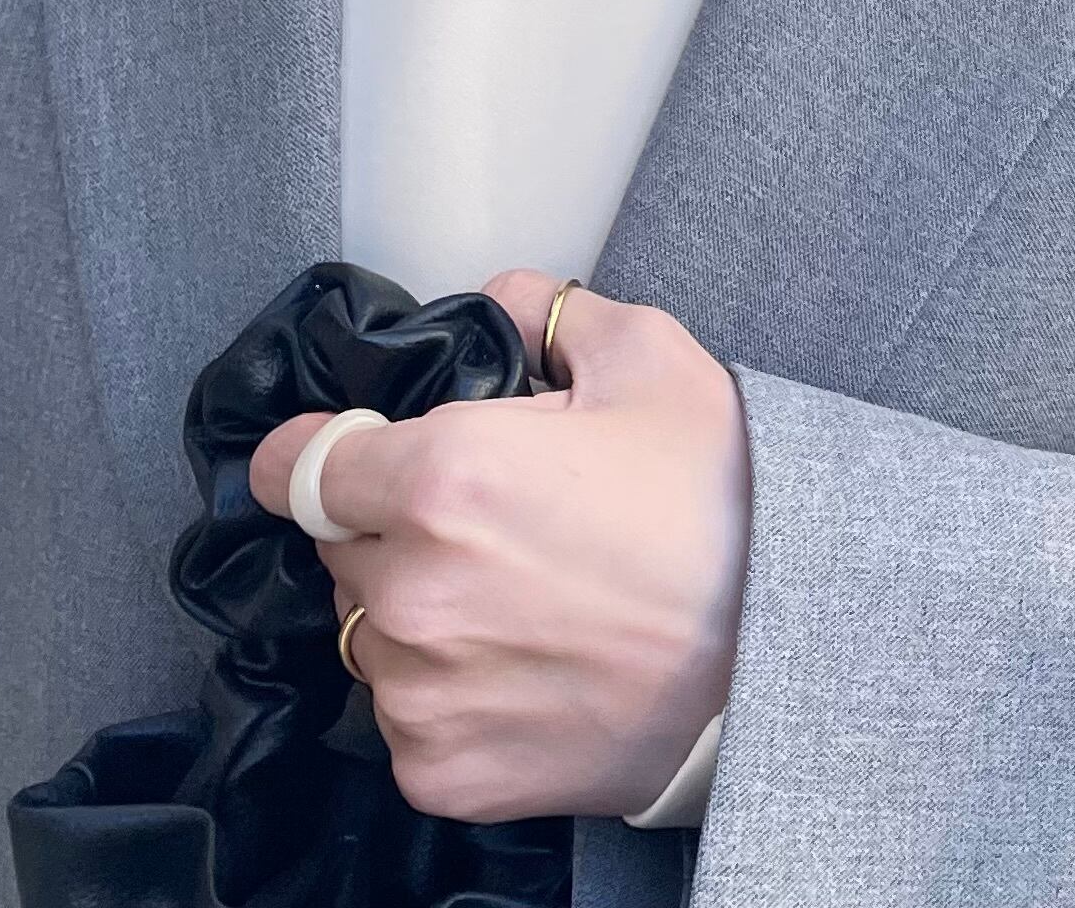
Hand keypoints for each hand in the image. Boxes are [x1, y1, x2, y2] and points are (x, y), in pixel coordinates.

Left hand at [249, 270, 749, 822]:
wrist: (775, 647)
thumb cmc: (716, 500)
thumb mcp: (649, 358)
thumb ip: (546, 308)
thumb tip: (490, 303)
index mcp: (443, 477)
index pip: (299, 469)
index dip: (318, 454)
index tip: (336, 457)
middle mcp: (410, 590)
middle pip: (342, 552)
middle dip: (395, 529)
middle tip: (492, 524)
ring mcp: (418, 692)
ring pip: (372, 637)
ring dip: (419, 613)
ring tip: (519, 599)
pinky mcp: (440, 770)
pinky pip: (405, 718)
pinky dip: (447, 693)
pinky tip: (525, 664)